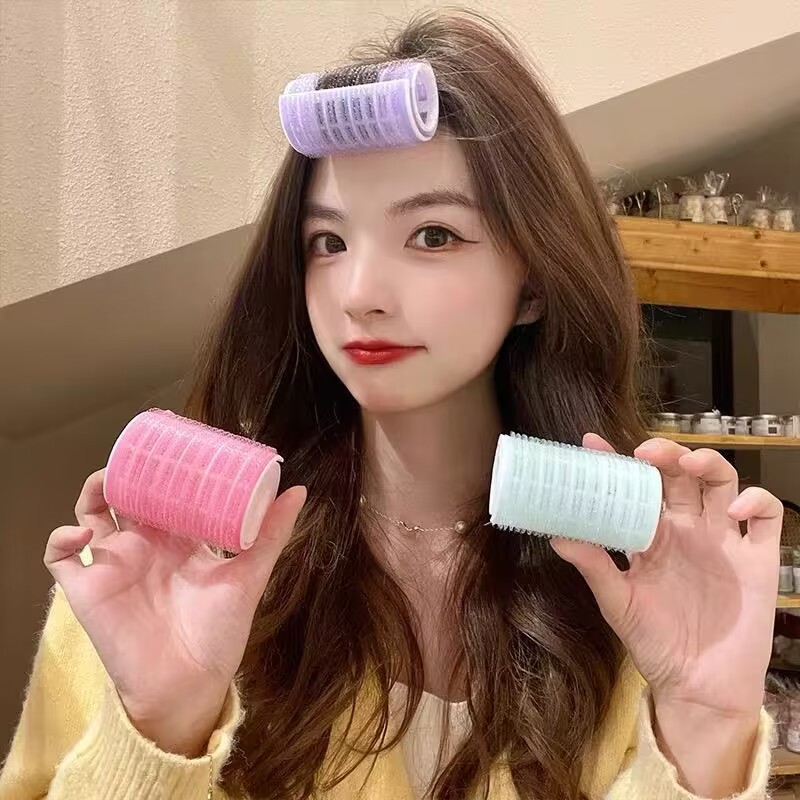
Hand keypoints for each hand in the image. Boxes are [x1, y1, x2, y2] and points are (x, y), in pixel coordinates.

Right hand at [44, 469, 305, 756]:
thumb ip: (270, 534)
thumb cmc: (220, 632)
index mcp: (179, 539)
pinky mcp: (87, 589)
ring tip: (109, 480)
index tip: (172, 443)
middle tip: (139, 454)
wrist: (190, 684)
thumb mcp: (249, 575)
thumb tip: (299, 490)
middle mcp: (144, 545)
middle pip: (127, 496)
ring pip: (91, 514)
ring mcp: (113, 564)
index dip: (165, 469)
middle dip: (129, 471)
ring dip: (93, 492)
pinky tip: (82, 531)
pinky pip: (60, 557)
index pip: (166, 493)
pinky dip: (60, 538)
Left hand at [550, 435, 780, 793]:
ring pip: (722, 483)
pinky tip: (735, 510)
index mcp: (651, 536)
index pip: (634, 488)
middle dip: (665, 454)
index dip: (615, 462)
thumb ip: (594, 566)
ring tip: (688, 465)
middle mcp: (688, 530)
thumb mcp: (618, 603)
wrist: (698, 688)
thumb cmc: (655, 643)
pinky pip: (767, 518)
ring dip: (708, 464)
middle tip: (646, 453)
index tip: (592, 444)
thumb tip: (556, 535)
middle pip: (679, 475)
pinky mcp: (759, 560)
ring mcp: (723, 542)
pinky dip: (757, 502)